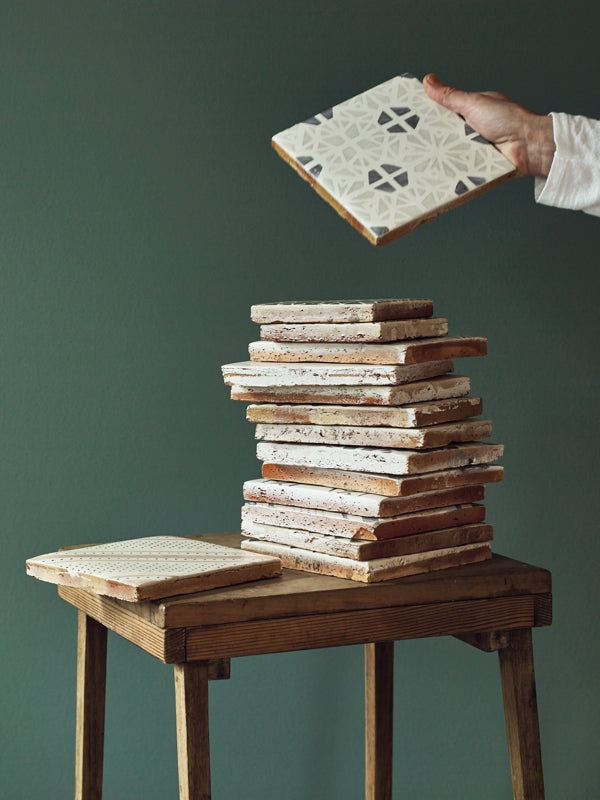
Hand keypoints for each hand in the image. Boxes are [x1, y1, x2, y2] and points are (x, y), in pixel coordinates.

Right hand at [423, 74, 554, 177]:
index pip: (442, 113)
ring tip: (421, 158)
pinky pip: (459, 168)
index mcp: (470, 111)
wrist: (528, 147)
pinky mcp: (476, 166)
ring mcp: (474, 149)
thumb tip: (429, 81)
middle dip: (430, 139)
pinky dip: (452, 169)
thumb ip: (450, 95)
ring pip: (449, 153)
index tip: (409, 119)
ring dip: (441, 155)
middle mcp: (471, 130)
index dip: (427, 116)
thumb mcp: (473, 103)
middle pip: (443, 135)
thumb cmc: (509, 120)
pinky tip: (439, 171)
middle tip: (410, 142)